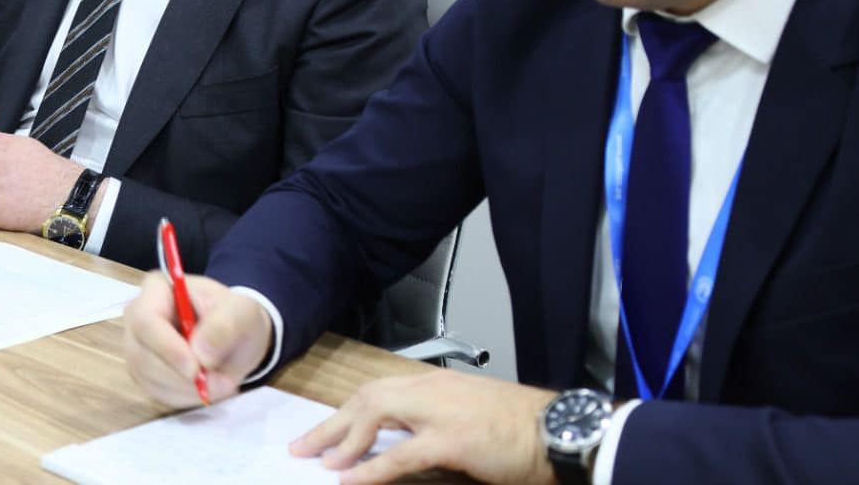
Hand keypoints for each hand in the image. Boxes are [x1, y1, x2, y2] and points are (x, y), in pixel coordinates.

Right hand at [122, 272, 272, 407]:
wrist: (237, 338)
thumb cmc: (235, 317)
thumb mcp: (243, 312)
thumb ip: (224, 326)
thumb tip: (200, 353)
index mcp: (157, 289)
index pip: (146, 320)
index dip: (167, 348)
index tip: (196, 369)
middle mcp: (138, 316)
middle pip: (141, 354)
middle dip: (181, 377)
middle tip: (220, 384)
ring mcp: (137, 346)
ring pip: (148, 378)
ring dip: (186, 390)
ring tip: (221, 384)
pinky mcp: (143, 372)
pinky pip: (155, 392)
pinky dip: (184, 398)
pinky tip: (206, 389)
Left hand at [290, 370, 555, 483]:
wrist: (557, 430)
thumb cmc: (519, 427)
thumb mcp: (468, 415)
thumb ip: (433, 421)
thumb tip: (400, 442)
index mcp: (434, 383)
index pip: (377, 391)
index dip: (346, 412)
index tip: (323, 432)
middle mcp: (431, 389)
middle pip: (367, 398)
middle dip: (331, 424)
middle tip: (301, 448)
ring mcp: (440, 412)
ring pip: (375, 415)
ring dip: (341, 440)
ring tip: (319, 462)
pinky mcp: (451, 440)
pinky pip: (400, 455)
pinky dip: (370, 468)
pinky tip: (349, 479)